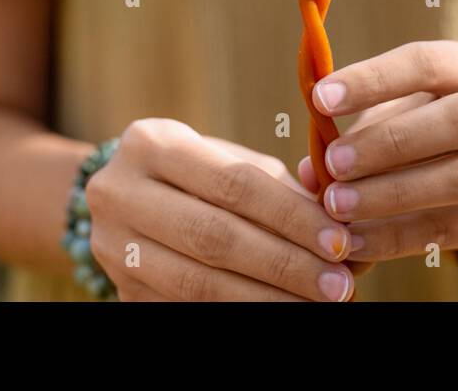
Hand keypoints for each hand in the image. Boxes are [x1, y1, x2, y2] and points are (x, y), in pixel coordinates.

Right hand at [86, 118, 355, 300]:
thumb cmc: (197, 175)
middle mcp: (119, 193)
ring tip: (317, 303)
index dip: (290, 216)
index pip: (233, 183)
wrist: (123, 200)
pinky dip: (240, 312)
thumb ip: (281, 187)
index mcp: (150, 144)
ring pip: (198, 284)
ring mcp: (113, 247)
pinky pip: (187, 309)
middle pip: (214, 237)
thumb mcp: (229, 162)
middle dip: (285, 264)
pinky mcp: (122, 290)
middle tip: (338, 284)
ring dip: (267, 299)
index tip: (340, 240)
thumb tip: (345, 226)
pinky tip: (279, 311)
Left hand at [296, 41, 457, 264]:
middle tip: (333, 163)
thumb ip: (364, 127)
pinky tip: (357, 242)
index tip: (321, 99)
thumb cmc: (439, 126)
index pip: (429, 62)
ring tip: (337, 206)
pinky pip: (456, 231)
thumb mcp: (409, 108)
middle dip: (390, 142)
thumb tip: (308, 168)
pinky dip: (400, 237)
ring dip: (393, 193)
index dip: (374, 79)